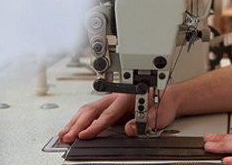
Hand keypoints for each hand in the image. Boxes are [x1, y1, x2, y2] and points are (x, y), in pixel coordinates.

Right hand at [59, 90, 181, 141]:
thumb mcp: (160, 114)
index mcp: (127, 96)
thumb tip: (129, 129)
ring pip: (88, 109)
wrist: (166, 96)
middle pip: (92, 110)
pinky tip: (72, 127)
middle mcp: (116, 96)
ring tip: (64, 133)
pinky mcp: (108, 106)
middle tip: (67, 136)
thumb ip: (146, 122)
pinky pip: (90, 112)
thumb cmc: (163, 103)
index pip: (107, 114)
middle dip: (77, 124)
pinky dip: (79, 119)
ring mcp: (111, 100)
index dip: (95, 126)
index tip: (84, 135)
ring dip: (75, 121)